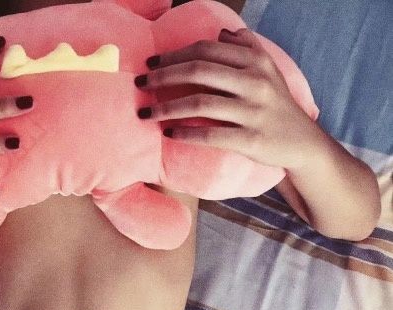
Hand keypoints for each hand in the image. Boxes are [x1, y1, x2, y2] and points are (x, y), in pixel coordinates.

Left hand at [135, 28, 318, 169]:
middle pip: (199, 71)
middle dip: (163, 76)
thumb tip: (221, 34)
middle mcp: (255, 82)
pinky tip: (168, 133)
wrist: (302, 142)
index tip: (151, 62)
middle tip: (140, 84)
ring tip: (145, 114)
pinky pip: (210, 135)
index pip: (206, 50)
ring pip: (200, 103)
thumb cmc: (276, 104)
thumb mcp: (268, 70)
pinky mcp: (250, 139)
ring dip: (166, 108)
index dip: (174, 54)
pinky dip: (185, 133)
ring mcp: (253, 111)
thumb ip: (246, 48)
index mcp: (256, 61)